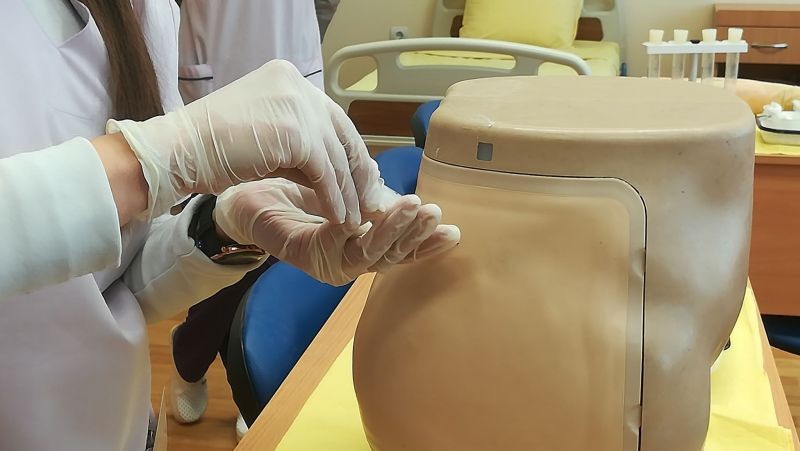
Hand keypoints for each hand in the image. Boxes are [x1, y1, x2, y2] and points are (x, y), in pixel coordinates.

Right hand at [108, 60, 383, 220]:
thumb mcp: (268, 140)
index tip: (360, 182)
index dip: (349, 153)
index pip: (332, 119)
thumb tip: (336, 172)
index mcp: (290, 80)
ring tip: (355, 219)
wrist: (180, 150)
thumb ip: (301, 147)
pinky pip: (324, 171)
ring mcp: (298, 105)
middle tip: (369, 203)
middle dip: (357, 173)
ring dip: (348, 192)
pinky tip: (339, 218)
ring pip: (336, 156)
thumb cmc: (214, 149)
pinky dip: (334, 197)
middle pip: (342, 134)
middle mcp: (298, 86)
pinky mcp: (296, 132)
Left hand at [213, 179, 460, 285]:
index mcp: (363, 247)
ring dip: (395, 231)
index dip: (427, 244)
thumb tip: (408, 200)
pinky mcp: (310, 258)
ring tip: (413, 207)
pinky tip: (373, 214)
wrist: (248, 196)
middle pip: (392, 255)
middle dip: (416, 235)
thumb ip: (373, 199)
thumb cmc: (296, 191)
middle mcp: (350, 261)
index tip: (453, 231)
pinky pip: (340, 244)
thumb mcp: (344, 191)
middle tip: (434, 213)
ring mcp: (331, 264)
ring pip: (371, 254)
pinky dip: (359, 229)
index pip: (402, 249)